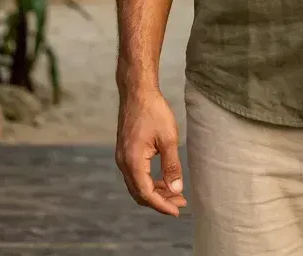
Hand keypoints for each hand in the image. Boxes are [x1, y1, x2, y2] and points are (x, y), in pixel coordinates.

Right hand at [116, 87, 187, 216]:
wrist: (137, 91)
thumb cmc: (153, 111)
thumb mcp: (168, 138)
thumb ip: (171, 165)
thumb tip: (176, 189)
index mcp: (133, 161)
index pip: (146, 193)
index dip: (162, 205)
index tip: (177, 210)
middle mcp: (123, 163)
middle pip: (140, 193)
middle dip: (160, 201)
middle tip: (180, 203)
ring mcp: (122, 157)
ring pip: (137, 185)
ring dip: (155, 192)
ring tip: (175, 193)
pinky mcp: (125, 152)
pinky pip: (136, 175)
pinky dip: (149, 181)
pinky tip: (164, 179)